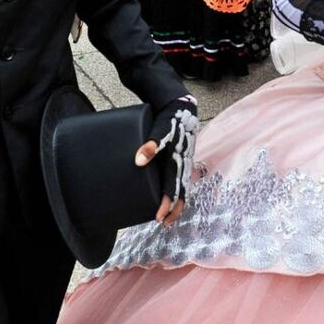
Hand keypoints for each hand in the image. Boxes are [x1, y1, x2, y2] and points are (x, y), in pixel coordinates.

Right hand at [135, 96, 198, 225]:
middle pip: (177, 183)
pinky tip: (140, 159)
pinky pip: (159, 138)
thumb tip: (145, 173)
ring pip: (171, 167)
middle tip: (162, 219)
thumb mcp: (172, 148)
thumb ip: (163, 164)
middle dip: (170, 202)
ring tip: (156, 198)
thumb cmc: (173, 128)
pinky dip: (150, 148)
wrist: (177, 102)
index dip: (177, 206)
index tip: (168, 222)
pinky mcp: (167, 128)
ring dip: (165, 184)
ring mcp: (176, 144)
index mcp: (181, 163)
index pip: (182, 189)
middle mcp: (180, 157)